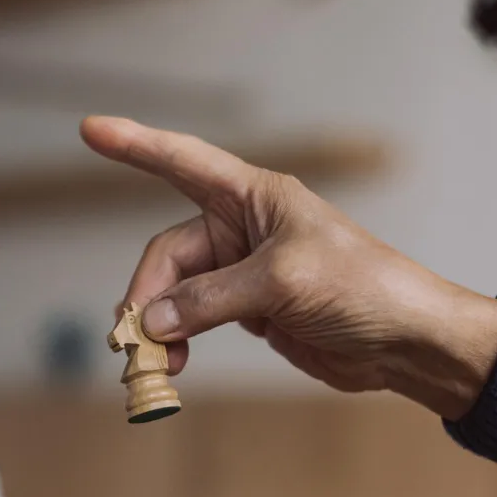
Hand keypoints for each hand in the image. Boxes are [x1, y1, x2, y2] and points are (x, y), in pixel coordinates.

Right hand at [79, 115, 496, 419]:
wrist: (406, 340)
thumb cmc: (362, 287)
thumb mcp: (283, 284)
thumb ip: (211, 299)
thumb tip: (152, 324)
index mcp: (256, 197)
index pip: (182, 162)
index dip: (135, 145)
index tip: (89, 128)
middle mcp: (244, 228)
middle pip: (167, 255)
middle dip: (146, 296)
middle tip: (134, 343)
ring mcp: (244, 272)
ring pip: (175, 294)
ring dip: (159, 328)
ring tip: (154, 365)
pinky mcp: (250, 310)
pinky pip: (194, 321)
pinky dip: (177, 343)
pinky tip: (174, 367)